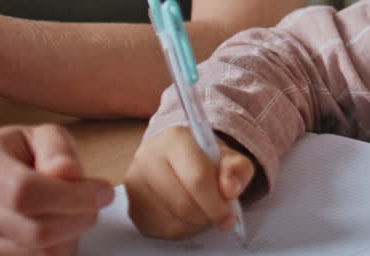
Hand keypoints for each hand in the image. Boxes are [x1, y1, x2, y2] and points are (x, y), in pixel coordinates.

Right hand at [0, 124, 113, 255]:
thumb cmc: (10, 151)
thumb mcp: (38, 134)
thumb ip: (57, 149)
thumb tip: (68, 173)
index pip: (25, 191)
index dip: (72, 197)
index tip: (103, 192)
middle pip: (33, 231)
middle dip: (78, 220)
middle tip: (95, 204)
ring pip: (35, 255)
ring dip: (69, 238)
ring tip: (74, 215)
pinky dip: (54, 250)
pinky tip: (57, 229)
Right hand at [124, 125, 255, 239]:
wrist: (180, 160)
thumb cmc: (205, 158)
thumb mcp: (228, 157)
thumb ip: (237, 168)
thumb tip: (230, 189)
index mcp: (174, 139)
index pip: (197, 177)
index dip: (216, 202)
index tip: (229, 215)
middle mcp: (148, 158)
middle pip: (183, 203)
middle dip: (207, 215)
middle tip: (220, 216)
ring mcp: (135, 184)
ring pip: (172, 219)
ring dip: (196, 223)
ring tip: (205, 210)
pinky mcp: (133, 207)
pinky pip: (161, 229)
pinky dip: (182, 229)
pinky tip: (189, 216)